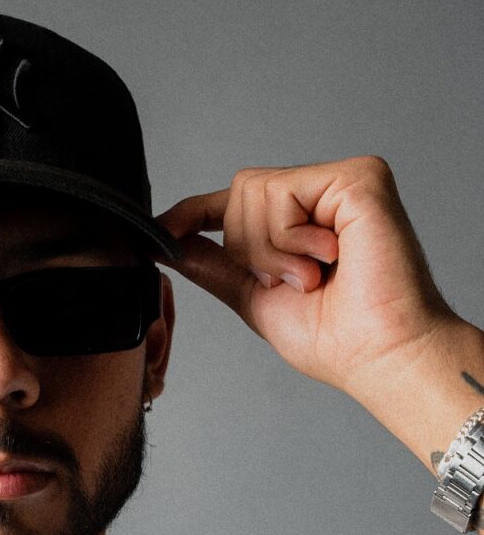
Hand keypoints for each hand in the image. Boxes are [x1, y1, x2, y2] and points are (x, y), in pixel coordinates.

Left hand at [155, 155, 459, 398]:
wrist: (376, 357)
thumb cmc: (334, 338)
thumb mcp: (253, 296)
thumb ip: (215, 264)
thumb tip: (172, 244)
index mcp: (301, 221)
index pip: (234, 200)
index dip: (193, 213)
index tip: (159, 233)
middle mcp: (322, 194)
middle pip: (237, 191)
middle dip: (247, 248)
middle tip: (292, 281)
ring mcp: (340, 182)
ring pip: (252, 189)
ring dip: (268, 248)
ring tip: (312, 275)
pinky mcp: (359, 178)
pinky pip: (283, 190)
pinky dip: (289, 237)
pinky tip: (327, 258)